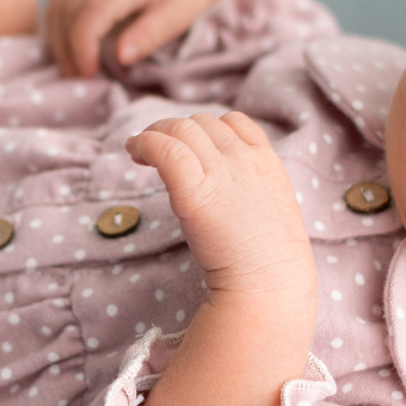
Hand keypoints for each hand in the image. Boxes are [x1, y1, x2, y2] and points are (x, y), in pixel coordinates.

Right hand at [45, 0, 234, 77]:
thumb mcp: (184, 14)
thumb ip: (153, 33)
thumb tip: (121, 56)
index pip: (93, 11)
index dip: (84, 45)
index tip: (89, 74)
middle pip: (70, 7)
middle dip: (70, 47)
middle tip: (82, 78)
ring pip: (60, 2)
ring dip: (60, 38)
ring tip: (75, 69)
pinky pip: (61, 0)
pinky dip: (60, 27)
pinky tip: (72, 50)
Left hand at [125, 112, 315, 303]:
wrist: (270, 284)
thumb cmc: (270, 261)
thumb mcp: (269, 210)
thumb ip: (247, 191)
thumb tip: (221, 192)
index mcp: (266, 161)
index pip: (233, 122)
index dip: (206, 128)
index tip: (188, 145)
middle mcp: (243, 159)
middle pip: (201, 123)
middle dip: (175, 130)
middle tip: (153, 150)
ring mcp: (220, 172)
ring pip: (181, 129)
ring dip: (154, 133)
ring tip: (137, 151)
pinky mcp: (195, 191)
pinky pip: (164, 149)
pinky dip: (145, 143)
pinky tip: (135, 152)